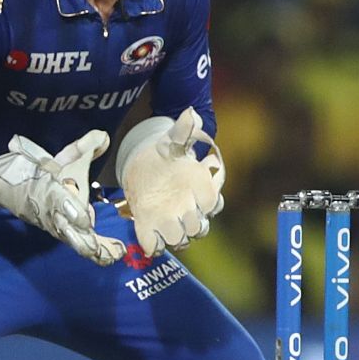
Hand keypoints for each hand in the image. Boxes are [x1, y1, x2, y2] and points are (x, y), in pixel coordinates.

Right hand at [0, 131, 125, 265]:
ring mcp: (51, 223)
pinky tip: (105, 256)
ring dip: (86, 247)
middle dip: (80, 238)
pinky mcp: (54, 230)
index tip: (84, 219)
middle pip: (64, 227)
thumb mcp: (57, 157)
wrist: (0, 184)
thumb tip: (103, 136)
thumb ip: (81, 148)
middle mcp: (48, 210)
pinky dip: (87, 249)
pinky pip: (72, 241)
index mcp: (46, 190)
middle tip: (97, 248)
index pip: (58, 201)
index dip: (71, 210)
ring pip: (68, 238)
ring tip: (106, 256)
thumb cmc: (32, 171)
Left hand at [118, 108, 224, 255]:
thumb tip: (191, 113)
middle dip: (192, 224)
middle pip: (199, 227)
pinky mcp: (150, 229)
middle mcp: (190, 209)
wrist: (146, 168)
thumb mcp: (173, 141)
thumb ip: (183, 131)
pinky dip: (153, 244)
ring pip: (180, 240)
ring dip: (174, 236)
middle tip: (181, 210)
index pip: (213, 203)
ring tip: (165, 223)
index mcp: (201, 189)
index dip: (208, 203)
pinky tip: (148, 233)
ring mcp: (171, 222)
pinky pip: (155, 246)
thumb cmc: (166, 156)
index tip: (197, 195)